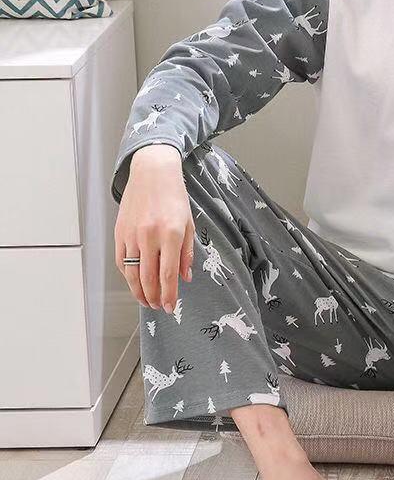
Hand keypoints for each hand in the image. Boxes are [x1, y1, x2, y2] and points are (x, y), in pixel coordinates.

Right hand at [113, 144, 194, 313]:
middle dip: (154, 297)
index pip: (168, 274)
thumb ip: (186, 252)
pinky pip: (122, 261)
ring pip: (132, 274)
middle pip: (148, 278)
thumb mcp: (188, 223)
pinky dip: (128, 276)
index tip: (170, 307)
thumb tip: (184, 278)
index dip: (169, 294)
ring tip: (146, 300)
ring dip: (139, 291)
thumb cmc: (174, 196)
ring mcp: (132, 235)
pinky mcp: (120, 233)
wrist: (153, 173)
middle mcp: (150, 236)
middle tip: (159, 307)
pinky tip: (135, 282)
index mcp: (171, 234)